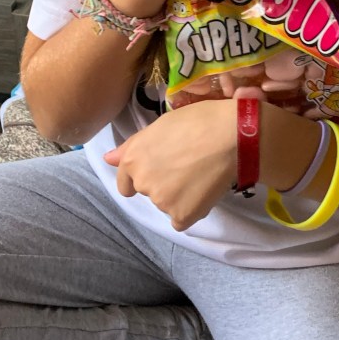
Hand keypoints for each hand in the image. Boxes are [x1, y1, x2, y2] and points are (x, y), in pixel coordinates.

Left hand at [103, 99, 236, 230]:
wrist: (230, 135)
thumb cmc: (198, 121)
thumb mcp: (160, 125)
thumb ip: (132, 146)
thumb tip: (108, 159)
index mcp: (133, 159)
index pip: (126, 183)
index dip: (144, 175)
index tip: (163, 169)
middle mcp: (142, 182)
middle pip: (149, 191)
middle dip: (164, 183)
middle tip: (188, 165)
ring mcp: (161, 201)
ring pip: (167, 205)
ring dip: (180, 196)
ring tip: (201, 174)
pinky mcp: (182, 215)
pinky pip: (182, 219)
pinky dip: (192, 209)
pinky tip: (205, 191)